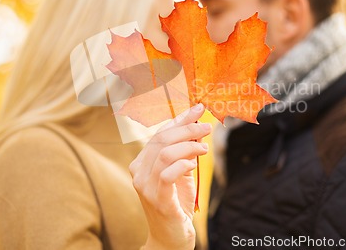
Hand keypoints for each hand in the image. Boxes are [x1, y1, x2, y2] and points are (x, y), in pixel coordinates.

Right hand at [129, 104, 210, 249]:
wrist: (170, 237)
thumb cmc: (176, 202)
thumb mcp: (181, 172)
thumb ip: (185, 152)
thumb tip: (198, 129)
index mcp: (142, 162)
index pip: (160, 133)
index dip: (180, 119)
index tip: (198, 108)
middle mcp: (139, 172)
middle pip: (162, 139)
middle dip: (187, 129)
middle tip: (207, 128)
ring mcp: (145, 186)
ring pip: (165, 153)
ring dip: (189, 145)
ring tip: (204, 148)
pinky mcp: (158, 199)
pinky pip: (168, 174)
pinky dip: (183, 164)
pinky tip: (193, 164)